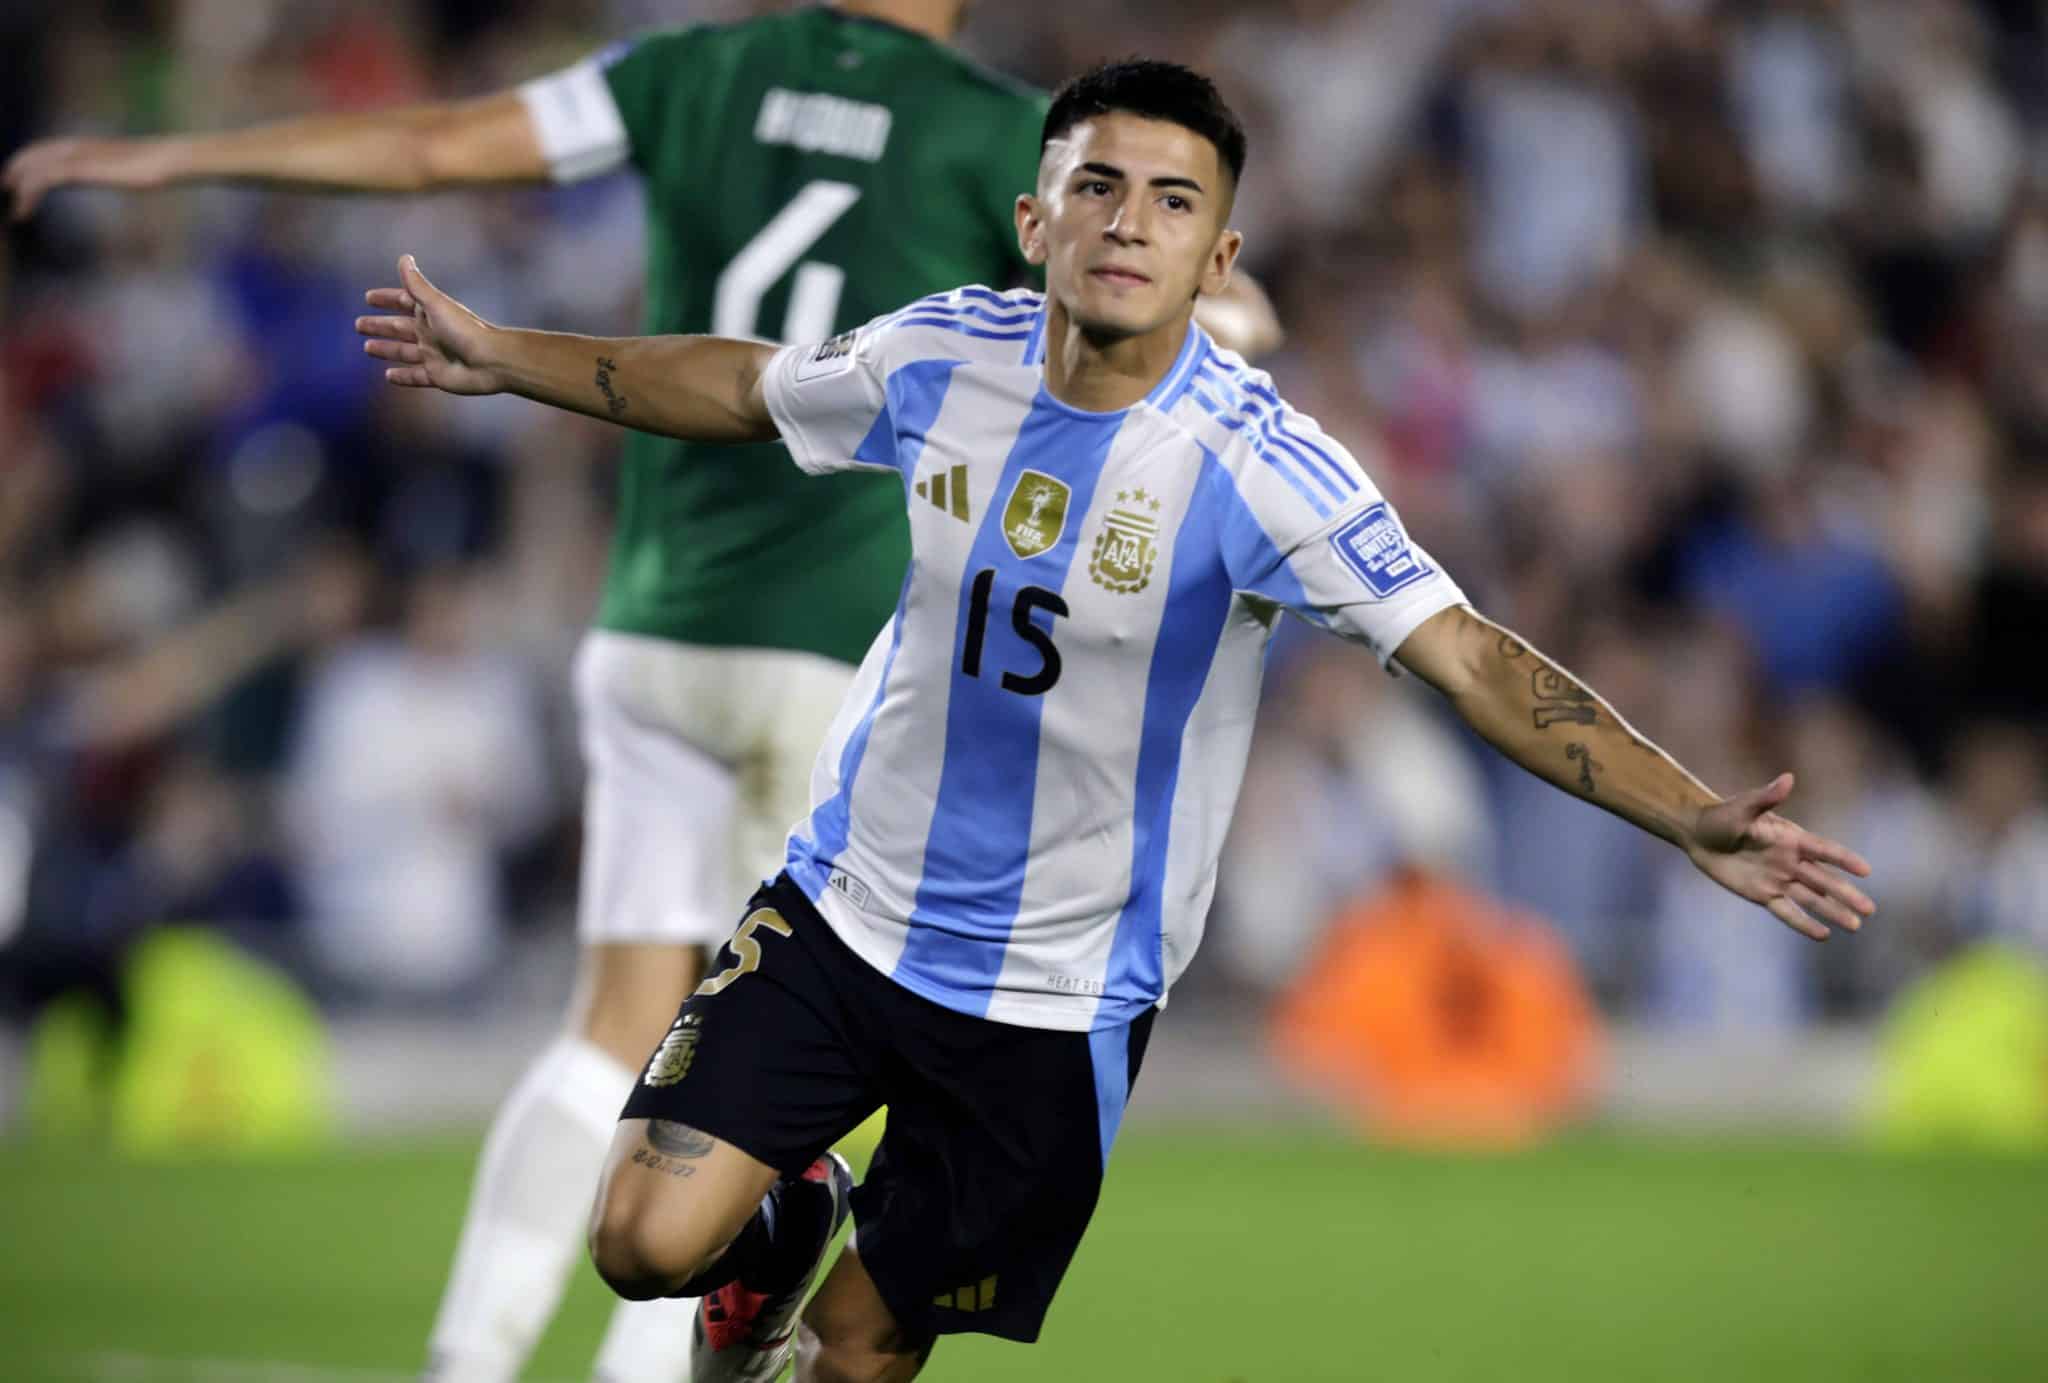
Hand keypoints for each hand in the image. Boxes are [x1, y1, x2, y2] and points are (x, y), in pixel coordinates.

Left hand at [5, 136, 166, 219]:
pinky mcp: (78, 170)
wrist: (165, 160)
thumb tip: (134, 174)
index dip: (30, 160)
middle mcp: (76, 147)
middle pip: (34, 155)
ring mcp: (76, 157)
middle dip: (16, 172)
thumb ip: (124, 168)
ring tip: (15, 210)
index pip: (47, 148)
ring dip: (19, 189)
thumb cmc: (159, 165)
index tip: (20, 181)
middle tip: (6, 190)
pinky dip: (28, 196)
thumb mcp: (136, 168)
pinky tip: (23, 212)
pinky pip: (42, 180)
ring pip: (34, 169)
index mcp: (87, 145)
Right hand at [356, 256, 504, 395]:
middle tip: (358, 324)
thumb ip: (417, 284)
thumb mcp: (435, 304)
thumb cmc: (464, 330)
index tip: (368, 298)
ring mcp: (434, 355)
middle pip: (399, 328)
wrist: (491, 361)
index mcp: (430, 313)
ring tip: (367, 348)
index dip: (387, 299)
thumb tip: (404, 258)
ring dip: (386, 349)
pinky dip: (403, 377)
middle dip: (380, 325)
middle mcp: (431, 333)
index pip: (404, 302)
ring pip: (404, 351)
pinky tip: (388, 377)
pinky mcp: (438, 376)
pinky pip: (416, 377)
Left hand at [1684, 773, 1874, 940]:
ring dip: (1833, 912)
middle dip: (1846, 894)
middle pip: (1825, 880)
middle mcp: (1791, 861)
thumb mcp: (1743, 807)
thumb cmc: (1722, 816)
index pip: (1825, 850)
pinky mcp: (1763, 895)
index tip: (1866, 871)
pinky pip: (1787, 912)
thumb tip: (1787, 779)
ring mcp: (1779, 879)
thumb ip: (1767, 797)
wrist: (1698, 835)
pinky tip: (1823, 935)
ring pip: (1812, 899)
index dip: (1844, 860)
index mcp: (1792, 838)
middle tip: (1869, 910)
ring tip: (1855, 926)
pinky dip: (1803, 923)